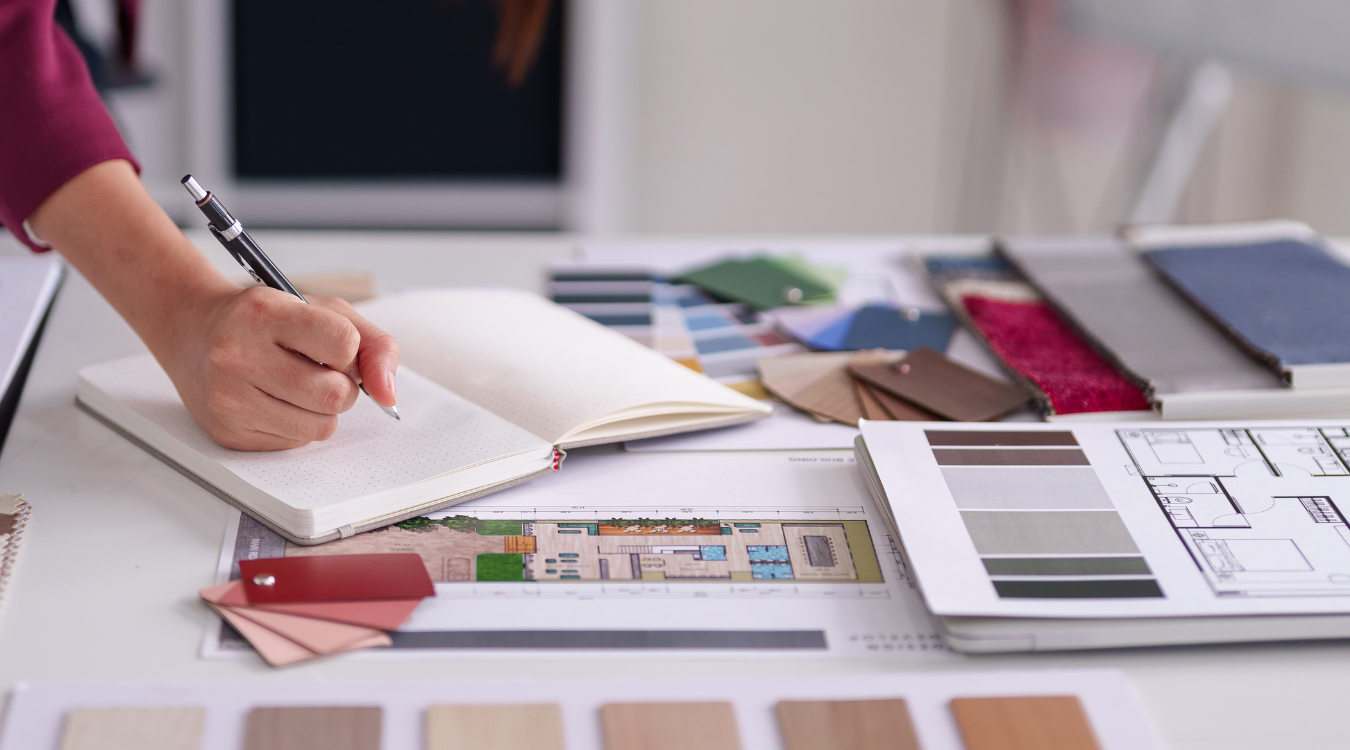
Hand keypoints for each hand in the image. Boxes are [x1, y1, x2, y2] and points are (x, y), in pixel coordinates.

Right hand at [165, 286, 399, 450]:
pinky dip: (298, 424)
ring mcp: (229, 398)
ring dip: (323, 410)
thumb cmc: (267, 320)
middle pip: (337, 395)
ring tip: (297, 385)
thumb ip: (372, 344)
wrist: (192, 332)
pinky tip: (274, 400)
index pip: (344, 344)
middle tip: (317, 369)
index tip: (331, 343)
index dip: (349, 349)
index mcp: (264, 313)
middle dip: (342, 386)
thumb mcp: (323, 311)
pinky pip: (296, 442)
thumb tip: (388, 394)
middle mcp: (238, 355)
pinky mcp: (228, 433)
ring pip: (321, 426)